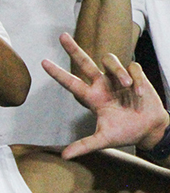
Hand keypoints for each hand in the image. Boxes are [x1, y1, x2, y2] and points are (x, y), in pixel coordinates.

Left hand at [43, 33, 169, 158]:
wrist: (149, 129)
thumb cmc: (125, 132)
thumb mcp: (103, 139)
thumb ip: (84, 145)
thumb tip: (64, 157)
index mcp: (92, 98)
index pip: (71, 83)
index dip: (57, 73)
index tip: (42, 62)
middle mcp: (102, 84)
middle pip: (85, 62)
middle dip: (73, 49)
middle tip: (61, 36)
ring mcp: (118, 78)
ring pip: (110, 61)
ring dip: (120, 73)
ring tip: (129, 90)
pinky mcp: (135, 74)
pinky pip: (132, 67)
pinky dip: (136, 79)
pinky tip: (139, 93)